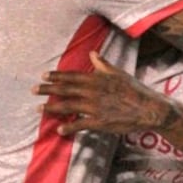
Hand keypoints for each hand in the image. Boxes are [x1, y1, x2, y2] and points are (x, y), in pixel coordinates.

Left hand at [34, 52, 174, 136]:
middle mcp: (93, 92)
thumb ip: (102, 64)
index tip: (43, 75)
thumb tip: (92, 53)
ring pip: (68, 106)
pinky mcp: (100, 122)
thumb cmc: (134, 90)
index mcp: (97, 79)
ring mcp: (95, 107)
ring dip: (52, 107)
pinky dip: (69, 127)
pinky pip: (80, 124)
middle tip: (34, 90)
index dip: (56, 76)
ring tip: (39, 108)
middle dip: (48, 89)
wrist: (149, 109)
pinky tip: (59, 129)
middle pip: (65, 90)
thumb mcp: (118, 73)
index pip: (72, 76)